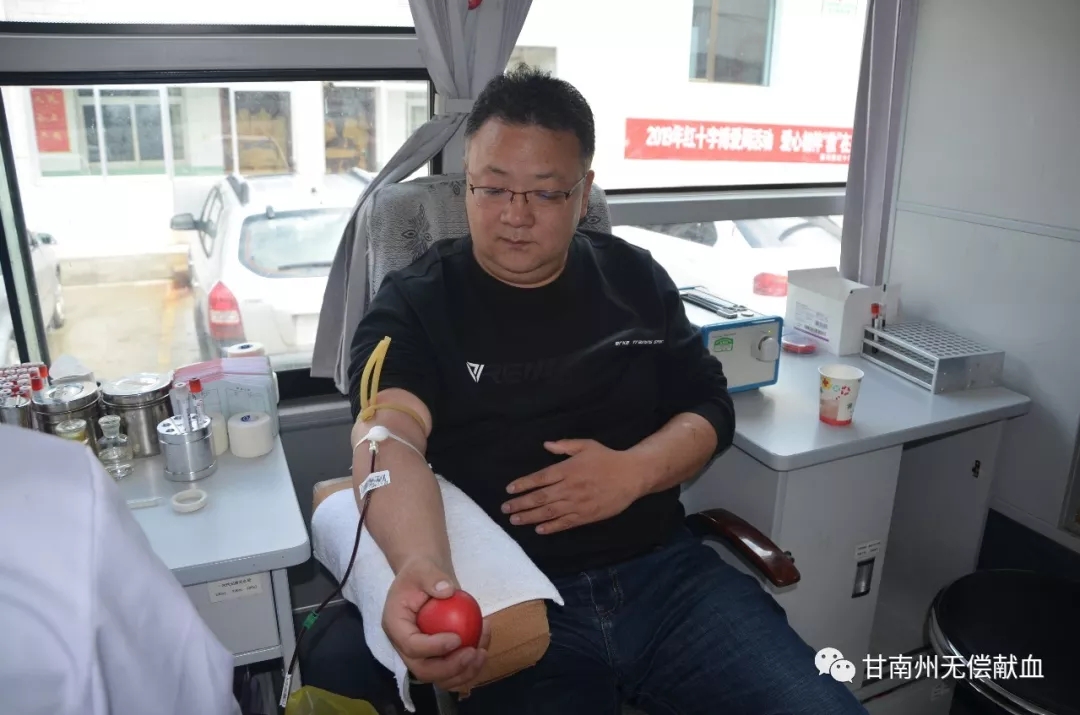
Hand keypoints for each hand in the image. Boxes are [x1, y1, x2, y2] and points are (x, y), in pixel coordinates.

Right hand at [381, 557, 490, 689]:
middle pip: (424, 670)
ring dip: (464, 671)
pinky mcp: (437, 655)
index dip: (434, 648)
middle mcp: (405, 646)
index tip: (458, 638)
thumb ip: (432, 577)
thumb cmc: (421, 571)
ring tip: (482, 651)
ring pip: (440, 677)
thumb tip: (446, 591)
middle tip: (473, 652)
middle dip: (450, 668)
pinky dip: (471, 664)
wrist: (425, 577)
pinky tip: (484, 644)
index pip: (411, 646)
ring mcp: (422, 654)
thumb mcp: (423, 567)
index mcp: (396, 626)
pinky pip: (453, 669)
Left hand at [501, 439, 643, 534]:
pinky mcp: (587, 516)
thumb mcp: (586, 445)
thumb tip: (546, 445)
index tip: (509, 490)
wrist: (632, 475)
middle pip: (540, 497)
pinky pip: (565, 523)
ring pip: (549, 512)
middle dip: (521, 504)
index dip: (523, 484)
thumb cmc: (607, 458)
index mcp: (568, 469)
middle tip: (505, 508)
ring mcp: (578, 503)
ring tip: (515, 520)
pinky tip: (539, 529)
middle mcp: (570, 488)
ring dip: (530, 517)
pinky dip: (551, 527)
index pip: (539, 478)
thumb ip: (565, 446)